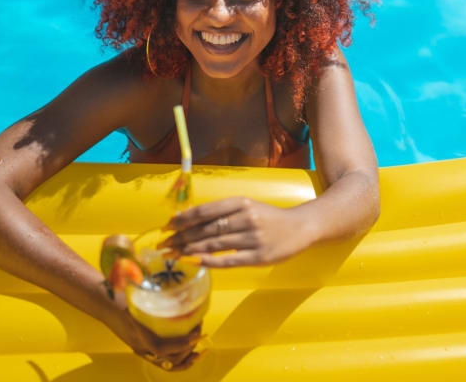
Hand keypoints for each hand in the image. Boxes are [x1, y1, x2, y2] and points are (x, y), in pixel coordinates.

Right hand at [103, 293, 201, 369]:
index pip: (160, 347)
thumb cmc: (118, 294)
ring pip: (167, 364)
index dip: (181, 343)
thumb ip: (152, 288)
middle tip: (200, 332)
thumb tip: (178, 279)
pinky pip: (162, 360)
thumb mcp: (136, 290)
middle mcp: (140, 345)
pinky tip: (189, 350)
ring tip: (200, 348)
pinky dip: (178, 359)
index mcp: (136, 332)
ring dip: (185, 358)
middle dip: (188, 349)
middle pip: (168, 360)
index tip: (196, 333)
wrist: (103, 301)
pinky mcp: (142, 347)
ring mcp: (141, 348)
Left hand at [159, 197, 313, 266]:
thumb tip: (190, 219)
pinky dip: (209, 261)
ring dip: (190, 249)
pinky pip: (228, 260)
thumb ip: (223, 212)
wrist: (300, 226)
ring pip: (214, 244)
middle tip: (165, 243)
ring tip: (174, 254)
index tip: (168, 225)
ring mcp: (253, 238)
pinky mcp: (259, 257)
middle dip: (182, 236)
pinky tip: (194, 262)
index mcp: (241, 202)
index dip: (184, 218)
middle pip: (207, 228)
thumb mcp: (247, 206)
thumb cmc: (268, 216)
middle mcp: (246, 218)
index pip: (206, 211)